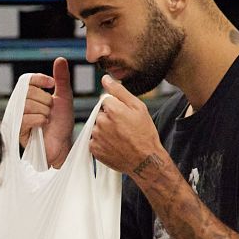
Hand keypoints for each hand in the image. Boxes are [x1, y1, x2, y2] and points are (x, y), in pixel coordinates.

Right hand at [18, 57, 74, 168]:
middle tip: (51, 110)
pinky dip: (39, 120)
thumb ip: (61, 79)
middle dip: (45, 100)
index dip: (39, 79)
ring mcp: (18, 118)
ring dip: (44, 111)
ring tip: (47, 119)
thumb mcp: (64, 98)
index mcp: (30, 96)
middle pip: (28, 92)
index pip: (26, 79)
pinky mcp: (18, 131)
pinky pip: (26, 118)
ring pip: (28, 105)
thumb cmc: (62, 123)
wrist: (62, 144)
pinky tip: (43, 125)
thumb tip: (60, 59)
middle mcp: (21, 105)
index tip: (52, 84)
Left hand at [91, 74, 173, 189]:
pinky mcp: (93, 148)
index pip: (105, 100)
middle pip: (100, 113)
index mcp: (112, 108)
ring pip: (97, 126)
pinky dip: (102, 142)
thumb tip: (105, 78)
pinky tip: (114, 145)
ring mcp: (96, 136)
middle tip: (124, 128)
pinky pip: (94, 140)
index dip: (116, 107)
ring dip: (105, 130)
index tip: (125, 116)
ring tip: (120, 138)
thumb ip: (119, 91)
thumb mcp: (138, 108)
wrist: (144, 160)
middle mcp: (101, 121)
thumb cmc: (145, 133)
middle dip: (109, 118)